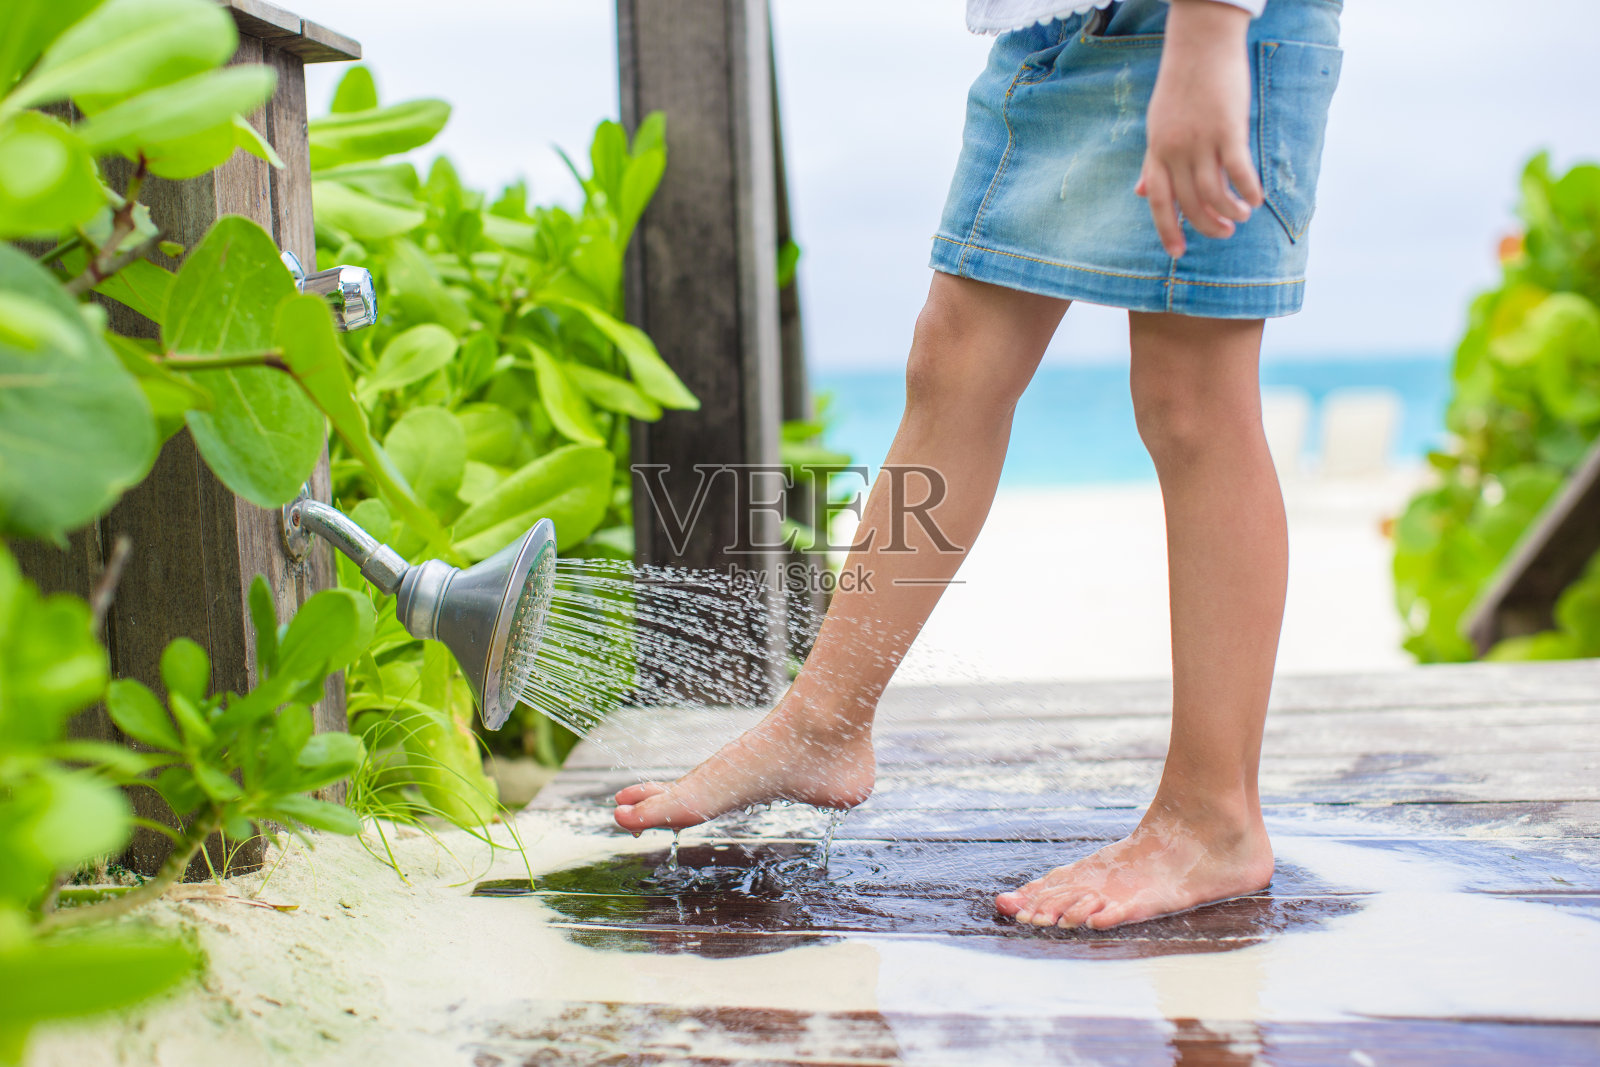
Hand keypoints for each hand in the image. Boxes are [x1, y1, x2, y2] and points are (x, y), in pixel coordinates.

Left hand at [1136, 0, 1261, 257]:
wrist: (1200, 46)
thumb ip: (1153, 163)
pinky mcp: (1228, 130)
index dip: (1168, 230)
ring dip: (1230, 212)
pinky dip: (1248, 191)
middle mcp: (1175, 151)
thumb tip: (1142, 192)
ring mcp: (1201, 141)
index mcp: (1157, 152)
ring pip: (1214, 193)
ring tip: (1243, 217)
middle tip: (1226, 232)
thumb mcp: (1157, 127)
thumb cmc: (1180, 87)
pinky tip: (1256, 200)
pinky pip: (1239, 172)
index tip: (1178, 253)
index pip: (1160, 202)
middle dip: (1208, 226)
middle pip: (1191, 203)